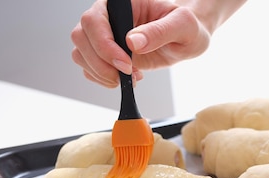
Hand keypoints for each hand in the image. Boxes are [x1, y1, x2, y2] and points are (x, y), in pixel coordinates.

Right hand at [71, 0, 244, 87]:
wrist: (187, 39)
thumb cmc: (186, 26)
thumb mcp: (182, 25)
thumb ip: (159, 31)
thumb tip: (133, 42)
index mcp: (122, 3)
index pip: (95, 19)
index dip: (104, 44)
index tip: (126, 63)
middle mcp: (108, 17)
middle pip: (81, 37)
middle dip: (100, 63)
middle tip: (127, 75)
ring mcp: (105, 36)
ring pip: (80, 53)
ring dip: (100, 73)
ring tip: (129, 77)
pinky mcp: (107, 54)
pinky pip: (89, 67)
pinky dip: (103, 79)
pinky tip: (126, 78)